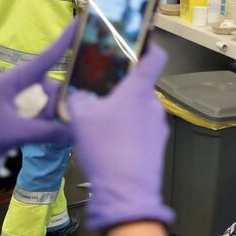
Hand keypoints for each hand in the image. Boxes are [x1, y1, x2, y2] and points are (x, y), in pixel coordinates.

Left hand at [0, 22, 75, 174]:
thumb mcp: (15, 134)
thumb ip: (48, 131)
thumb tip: (77, 131)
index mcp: (13, 81)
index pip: (45, 58)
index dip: (64, 41)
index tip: (80, 23)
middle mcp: (17, 86)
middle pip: (51, 87)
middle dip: (58, 104)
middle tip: (61, 124)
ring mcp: (16, 99)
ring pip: (47, 101)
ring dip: (51, 117)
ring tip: (44, 134)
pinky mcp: (16, 112)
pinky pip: (40, 112)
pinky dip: (45, 123)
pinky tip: (44, 135)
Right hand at [67, 44, 174, 230]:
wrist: (126, 193)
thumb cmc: (105, 147)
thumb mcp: (81, 117)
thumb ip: (78, 98)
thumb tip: (77, 93)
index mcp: (140, 90)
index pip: (156, 56)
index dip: (149, 45)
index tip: (136, 42)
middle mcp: (154, 105)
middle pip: (140, 86)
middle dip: (121, 86)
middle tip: (98, 89)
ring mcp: (159, 127)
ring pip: (138, 110)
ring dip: (122, 111)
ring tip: (99, 121)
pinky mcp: (157, 147)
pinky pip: (140, 130)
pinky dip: (127, 131)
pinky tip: (108, 143)